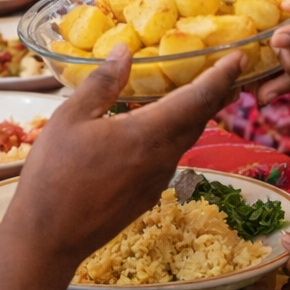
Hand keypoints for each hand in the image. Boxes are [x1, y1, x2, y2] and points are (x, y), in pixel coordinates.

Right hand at [0, 43, 244, 289]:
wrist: (49, 238)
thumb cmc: (54, 174)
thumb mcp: (70, 118)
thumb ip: (102, 83)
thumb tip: (125, 51)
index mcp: (148, 135)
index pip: (197, 99)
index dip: (221, 76)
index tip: (240, 58)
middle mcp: (162, 158)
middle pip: (200, 119)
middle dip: (218, 92)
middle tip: (230, 69)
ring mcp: (157, 180)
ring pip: (187, 139)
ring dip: (198, 113)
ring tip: (203, 90)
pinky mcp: (147, 194)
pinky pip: (170, 155)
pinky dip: (178, 132)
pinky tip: (163, 125)